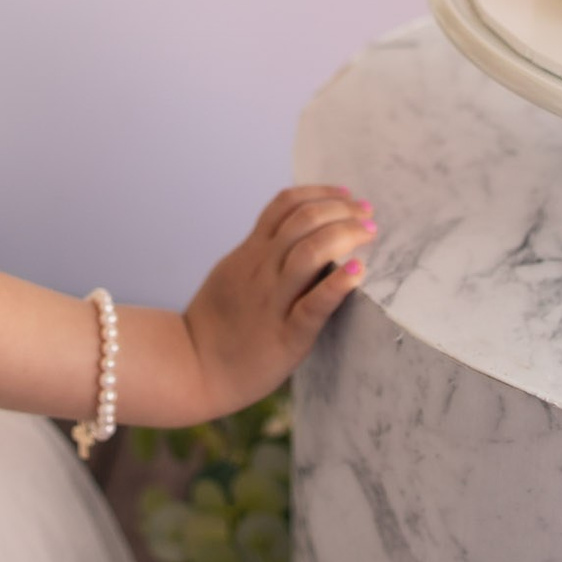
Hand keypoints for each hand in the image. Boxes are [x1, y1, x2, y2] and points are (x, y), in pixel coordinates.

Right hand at [180, 184, 375, 421]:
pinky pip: (313, 305)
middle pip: (303, 221)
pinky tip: (358, 271)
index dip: (319, 193)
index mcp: (251, 254)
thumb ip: (259, 252)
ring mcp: (273, 301)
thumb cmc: (215, 324)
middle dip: (341, 209)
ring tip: (368, 233)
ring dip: (345, 235)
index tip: (346, 194)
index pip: (285, 205)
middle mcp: (262, 270)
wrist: (192, 368)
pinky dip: (338, 284)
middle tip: (367, 212)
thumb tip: (291, 233)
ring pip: (309, 253)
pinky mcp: (286, 336)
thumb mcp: (232, 273)